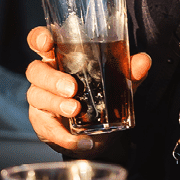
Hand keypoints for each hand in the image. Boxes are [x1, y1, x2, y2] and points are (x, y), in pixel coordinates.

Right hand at [24, 26, 150, 152]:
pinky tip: (80, 140)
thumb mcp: (117, 84)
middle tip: (72, 88)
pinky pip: (48, 128)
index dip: (39, 39)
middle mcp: (46, 76)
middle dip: (52, 78)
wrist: (97, 135)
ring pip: (37, 96)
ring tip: (75, 109)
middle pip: (35, 70)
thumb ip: (129, 72)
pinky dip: (64, 136)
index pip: (39, 42)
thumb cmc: (100, 98)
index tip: (47, 44)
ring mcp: (41, 99)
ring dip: (56, 103)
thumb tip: (143, 62)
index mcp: (59, 58)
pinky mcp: (43, 123)